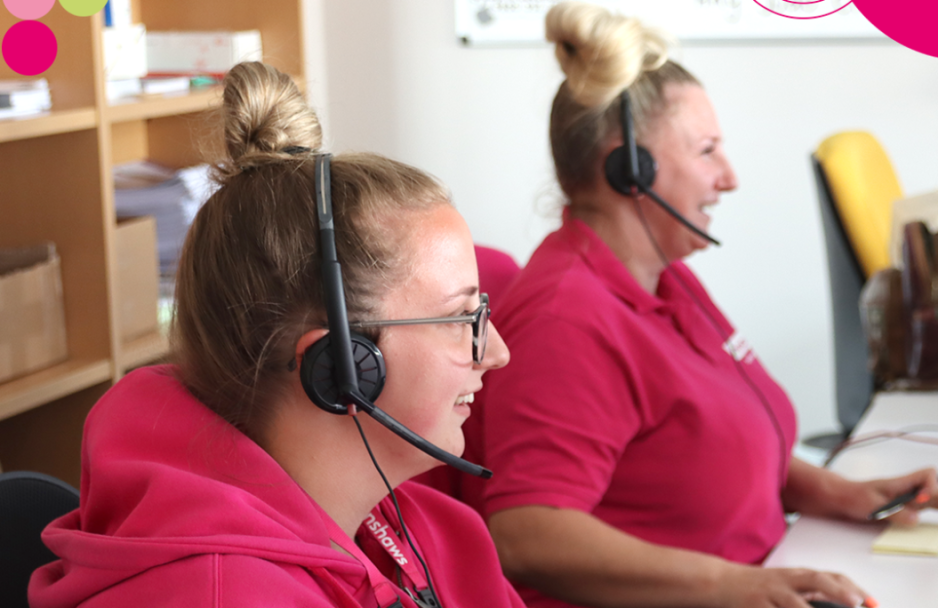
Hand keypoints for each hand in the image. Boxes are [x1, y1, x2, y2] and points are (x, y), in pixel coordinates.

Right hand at [714, 564, 872, 607]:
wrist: (722, 582)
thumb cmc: (760, 586)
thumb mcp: (788, 583)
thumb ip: (813, 592)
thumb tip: (849, 602)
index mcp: (798, 575)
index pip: (830, 576)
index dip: (852, 588)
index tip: (870, 602)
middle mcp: (787, 581)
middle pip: (816, 579)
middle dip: (838, 591)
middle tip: (855, 603)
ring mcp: (771, 593)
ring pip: (795, 603)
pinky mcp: (757, 606)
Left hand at [839, 468, 937, 524]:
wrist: (843, 497)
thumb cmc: (854, 497)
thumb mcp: (872, 506)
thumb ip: (894, 513)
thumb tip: (916, 519)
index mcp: (901, 483)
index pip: (927, 474)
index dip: (932, 486)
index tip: (921, 500)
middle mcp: (909, 489)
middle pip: (935, 487)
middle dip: (937, 498)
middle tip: (930, 509)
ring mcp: (910, 498)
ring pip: (934, 498)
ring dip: (936, 505)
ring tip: (935, 520)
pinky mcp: (908, 508)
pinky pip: (927, 507)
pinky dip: (933, 509)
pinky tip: (930, 519)